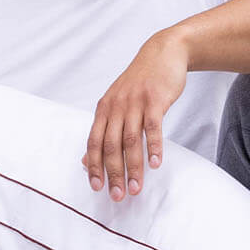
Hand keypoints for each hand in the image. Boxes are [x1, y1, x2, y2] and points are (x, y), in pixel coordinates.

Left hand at [83, 32, 189, 200]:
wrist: (163, 53)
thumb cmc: (140, 82)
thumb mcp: (116, 102)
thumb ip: (104, 129)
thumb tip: (86, 160)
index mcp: (104, 109)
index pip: (94, 143)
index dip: (94, 166)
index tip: (96, 187)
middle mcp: (116, 106)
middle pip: (110, 145)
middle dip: (113, 173)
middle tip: (117, 196)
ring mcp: (135, 103)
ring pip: (130, 140)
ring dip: (133, 167)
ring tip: (136, 188)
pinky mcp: (155, 100)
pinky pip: (152, 127)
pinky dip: (153, 147)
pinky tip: (155, 164)